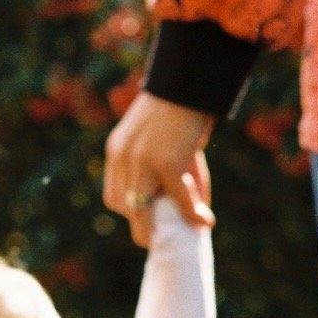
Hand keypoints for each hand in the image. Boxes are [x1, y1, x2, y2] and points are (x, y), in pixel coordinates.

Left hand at [104, 91, 215, 246]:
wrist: (191, 80)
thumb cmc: (184, 110)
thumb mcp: (168, 143)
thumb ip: (178, 177)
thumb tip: (199, 216)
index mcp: (118, 151)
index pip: (113, 194)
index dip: (130, 211)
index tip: (149, 218)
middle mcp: (124, 157)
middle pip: (120, 204)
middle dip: (139, 225)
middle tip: (161, 235)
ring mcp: (143, 160)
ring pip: (141, 208)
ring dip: (156, 229)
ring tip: (177, 236)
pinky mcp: (167, 161)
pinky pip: (177, 198)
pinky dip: (190, 213)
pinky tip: (204, 221)